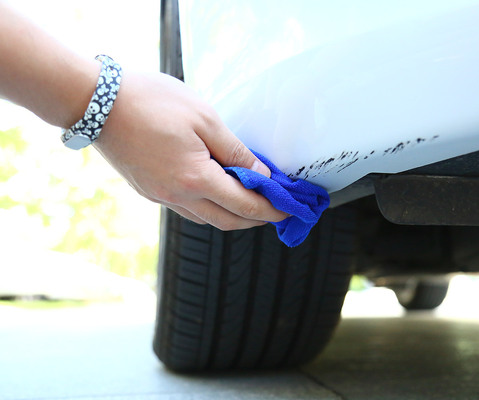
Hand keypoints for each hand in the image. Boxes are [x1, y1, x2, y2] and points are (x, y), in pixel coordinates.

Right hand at [93, 69, 287, 229]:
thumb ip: (235, 151)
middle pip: (227, 221)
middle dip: (255, 221)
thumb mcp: (205, 119)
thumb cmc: (151, 102)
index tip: (288, 211)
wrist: (95, 102)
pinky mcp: (148, 191)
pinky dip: (209, 209)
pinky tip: (217, 196)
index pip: (244, 205)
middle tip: (276, 213)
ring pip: (206, 219)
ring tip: (251, 204)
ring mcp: (160, 196)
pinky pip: (187, 210)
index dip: (270, 210)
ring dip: (232, 217)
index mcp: (195, 179)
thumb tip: (260, 174)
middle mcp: (177, 196)